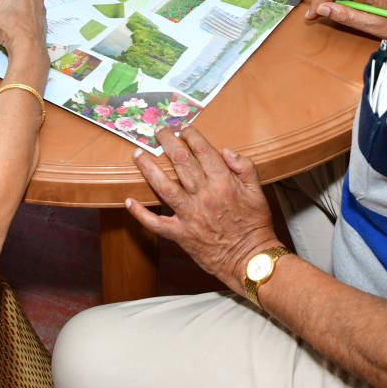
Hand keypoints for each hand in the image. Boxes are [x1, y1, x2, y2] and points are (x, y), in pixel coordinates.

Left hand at [126, 126, 277, 290]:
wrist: (250, 259)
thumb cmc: (254, 225)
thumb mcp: (258, 192)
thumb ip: (244, 167)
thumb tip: (226, 151)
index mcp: (224, 183)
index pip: (203, 151)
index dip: (191, 136)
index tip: (184, 128)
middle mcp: (204, 195)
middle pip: (180, 162)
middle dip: (167, 142)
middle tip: (158, 131)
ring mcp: (190, 215)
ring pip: (163, 186)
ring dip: (148, 168)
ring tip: (137, 154)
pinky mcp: (181, 234)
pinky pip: (155, 223)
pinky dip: (140, 213)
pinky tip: (128, 201)